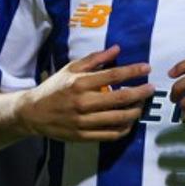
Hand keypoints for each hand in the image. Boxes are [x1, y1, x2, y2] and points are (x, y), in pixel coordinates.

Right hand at [18, 44, 154, 141]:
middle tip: (151, 88)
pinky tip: (129, 121)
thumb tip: (117, 49)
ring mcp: (83, 121)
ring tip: (141, 105)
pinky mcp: (83, 136)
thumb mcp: (70, 68)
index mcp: (79, 83)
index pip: (112, 75)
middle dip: (140, 92)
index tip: (147, 68)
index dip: (132, 71)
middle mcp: (82, 102)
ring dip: (135, 111)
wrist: (33, 113)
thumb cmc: (55, 87)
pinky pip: (111, 134)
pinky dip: (124, 129)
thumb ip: (95, 59)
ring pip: (118, 118)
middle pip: (119, 98)